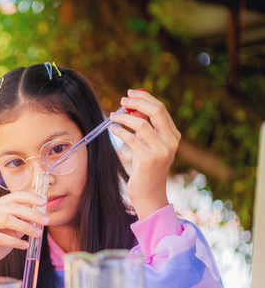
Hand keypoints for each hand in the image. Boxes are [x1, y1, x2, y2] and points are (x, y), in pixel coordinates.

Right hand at [0, 191, 48, 278]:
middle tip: (46, 221)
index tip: (44, 202)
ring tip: (37, 234)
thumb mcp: (14, 230)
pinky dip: (15, 241)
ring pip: (6, 220)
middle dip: (31, 213)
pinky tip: (25, 245)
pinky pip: (0, 237)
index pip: (14, 196)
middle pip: (12, 207)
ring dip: (25, 227)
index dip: (30, 197)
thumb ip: (24, 222)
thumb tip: (41, 216)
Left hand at [109, 89, 180, 218]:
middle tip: (121, 100)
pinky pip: (131, 139)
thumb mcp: (147, 145)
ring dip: (124, 117)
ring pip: (142, 124)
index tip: (130, 93)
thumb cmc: (145, 168)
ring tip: (112, 116)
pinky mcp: (149, 160)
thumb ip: (144, 126)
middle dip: (137, 102)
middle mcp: (171, 141)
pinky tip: (112, 129)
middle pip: (156, 111)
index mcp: (173, 135)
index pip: (160, 109)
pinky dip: (119, 131)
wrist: (149, 194)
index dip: (144, 98)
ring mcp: (162, 151)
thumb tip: (131, 106)